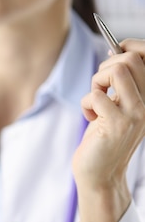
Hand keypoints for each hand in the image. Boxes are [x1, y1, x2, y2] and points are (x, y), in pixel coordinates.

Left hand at [74, 39, 144, 221]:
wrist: (100, 174)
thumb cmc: (103, 140)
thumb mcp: (117, 107)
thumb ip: (121, 85)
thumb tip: (115, 52)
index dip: (129, 46)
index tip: (113, 53)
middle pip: (130, 59)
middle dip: (106, 66)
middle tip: (100, 87)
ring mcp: (135, 113)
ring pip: (117, 70)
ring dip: (97, 81)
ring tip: (95, 100)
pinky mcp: (116, 124)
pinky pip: (97, 94)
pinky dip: (86, 102)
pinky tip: (89, 116)